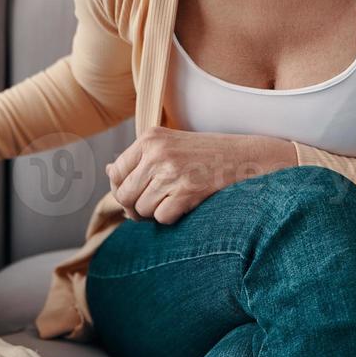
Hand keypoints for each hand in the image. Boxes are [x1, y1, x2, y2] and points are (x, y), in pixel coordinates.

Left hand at [106, 126, 296, 224]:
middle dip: (135, 208)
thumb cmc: (207, 154)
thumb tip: (108, 170)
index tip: (134, 196)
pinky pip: (162, 218)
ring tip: (175, 200)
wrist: (247, 157)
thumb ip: (140, 158)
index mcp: (150, 138)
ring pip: (142, 210)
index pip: (115, 172)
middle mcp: (157, 153)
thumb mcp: (171, 146)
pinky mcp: (187, 191)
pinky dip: (172, 218)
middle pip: (125, 195)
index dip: (121, 190)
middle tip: (153, 206)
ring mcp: (172, 172)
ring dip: (156, 213)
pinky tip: (186, 206)